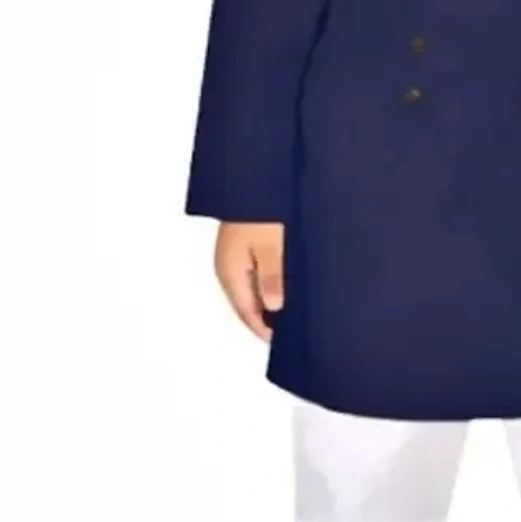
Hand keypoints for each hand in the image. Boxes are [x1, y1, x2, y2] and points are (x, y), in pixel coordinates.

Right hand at [214, 221, 284, 339]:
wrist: (249, 179)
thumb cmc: (259, 210)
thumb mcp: (272, 246)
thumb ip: (272, 278)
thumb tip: (274, 308)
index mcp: (231, 273)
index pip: (247, 313)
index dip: (265, 330)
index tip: (284, 342)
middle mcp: (228, 268)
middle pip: (247, 304)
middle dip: (267, 319)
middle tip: (291, 332)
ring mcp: (233, 258)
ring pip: (251, 289)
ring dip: (268, 301)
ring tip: (291, 312)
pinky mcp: (242, 247)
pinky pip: (253, 274)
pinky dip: (267, 285)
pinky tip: (284, 285)